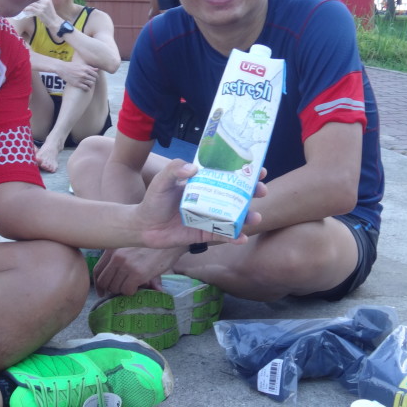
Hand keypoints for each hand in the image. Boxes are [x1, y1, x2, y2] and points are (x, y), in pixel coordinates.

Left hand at [21, 0, 61, 31]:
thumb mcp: (47, 5)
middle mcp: (46, 1)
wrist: (54, 22)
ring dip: (25, 4)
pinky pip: (31, 8)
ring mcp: (43, 6)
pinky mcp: (40, 12)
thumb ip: (41, 1)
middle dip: (27, 0)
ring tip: (21, 5)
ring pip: (31, 3)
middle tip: (21, 1)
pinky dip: (26, 8)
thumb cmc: (49, 14)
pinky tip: (23, 9)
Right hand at [57, 60, 97, 91]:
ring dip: (90, 85)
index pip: (95, 74)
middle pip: (93, 80)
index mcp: (86, 68)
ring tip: (88, 86)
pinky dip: (87, 89)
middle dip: (93, 81)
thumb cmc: (71, 66)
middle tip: (91, 82)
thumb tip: (97, 69)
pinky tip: (86, 88)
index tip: (95, 79)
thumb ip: (89, 67)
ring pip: (91, 84)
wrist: (62, 68)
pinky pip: (86, 88)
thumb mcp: (80, 65)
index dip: (97, 77)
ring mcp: (81, 79)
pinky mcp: (77, 84)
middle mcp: (84, 74)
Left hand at [94, 245, 181, 296]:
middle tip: (121, 290)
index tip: (102, 291)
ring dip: (123, 290)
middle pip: (104, 281)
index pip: (97, 270)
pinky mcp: (137, 273)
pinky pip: (127, 290)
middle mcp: (116, 256)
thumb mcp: (134, 246)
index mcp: (112, 248)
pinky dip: (132, 291)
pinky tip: (139, 286)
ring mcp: (126, 264)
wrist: (172, 236)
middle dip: (111, 289)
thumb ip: (127, 262)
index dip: (98, 284)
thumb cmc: (153, 240)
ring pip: (115, 287)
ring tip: (132, 286)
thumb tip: (125, 276)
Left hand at [134, 160, 259, 249]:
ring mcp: (209, 217)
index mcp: (202, 184)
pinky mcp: (204, 234)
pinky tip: (242, 238)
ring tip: (256, 218)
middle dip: (252, 193)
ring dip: (248, 217)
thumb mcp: (161, 181)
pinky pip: (222, 236)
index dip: (244, 172)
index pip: (227, 175)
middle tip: (262, 191)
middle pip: (236, 195)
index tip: (259, 170)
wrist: (144, 226)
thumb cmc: (153, 201)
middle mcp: (209, 200)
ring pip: (234, 216)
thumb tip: (193, 168)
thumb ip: (174, 169)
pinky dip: (234, 237)